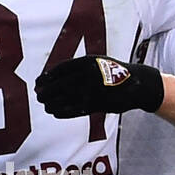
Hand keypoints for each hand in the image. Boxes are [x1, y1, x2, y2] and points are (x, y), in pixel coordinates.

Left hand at [35, 55, 164, 116]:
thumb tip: (53, 77)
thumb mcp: (97, 62)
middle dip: (46, 92)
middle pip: (60, 85)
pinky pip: (75, 110)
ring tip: (45, 105)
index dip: (47, 77)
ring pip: (66, 99)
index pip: (60, 70)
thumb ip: (78, 67)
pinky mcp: (97, 105)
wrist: (136, 84)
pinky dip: (62, 112)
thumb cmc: (113, 72)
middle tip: (38, 95)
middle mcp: (89, 75)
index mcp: (88, 62)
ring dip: (52, 103)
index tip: (38, 82)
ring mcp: (93, 91)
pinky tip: (55, 112)